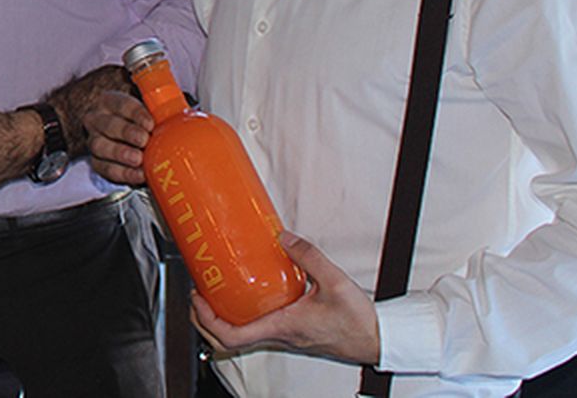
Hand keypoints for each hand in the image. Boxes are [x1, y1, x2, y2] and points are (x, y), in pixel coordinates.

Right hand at [82, 91, 153, 185]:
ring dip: (121, 153)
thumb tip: (184, 119)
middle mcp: (98, 120)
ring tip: (138, 159)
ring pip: (100, 146)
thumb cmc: (140, 123)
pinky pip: (106, 168)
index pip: (120, 104)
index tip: (150, 123)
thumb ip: (161, 113)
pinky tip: (138, 174)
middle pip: (108, 124)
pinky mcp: (97, 162)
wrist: (128, 138)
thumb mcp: (148, 111)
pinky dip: (123, 173)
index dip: (135, 114)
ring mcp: (95, 141)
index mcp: (110, 102)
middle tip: (143, 140)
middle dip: (127, 132)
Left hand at [192, 231, 379, 365]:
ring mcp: (284, 337)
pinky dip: (242, 315)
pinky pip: (258, 328)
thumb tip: (283, 236)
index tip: (198, 298)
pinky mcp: (292, 333)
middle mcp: (278, 336)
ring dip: (221, 318)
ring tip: (215, 292)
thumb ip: (308, 256)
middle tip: (198, 295)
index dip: (207, 320)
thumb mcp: (334, 280)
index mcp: (281, 327)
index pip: (232, 336)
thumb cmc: (358, 321)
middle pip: (228, 340)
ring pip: (242, 336)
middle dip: (204, 320)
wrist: (378, 339)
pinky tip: (247, 293)